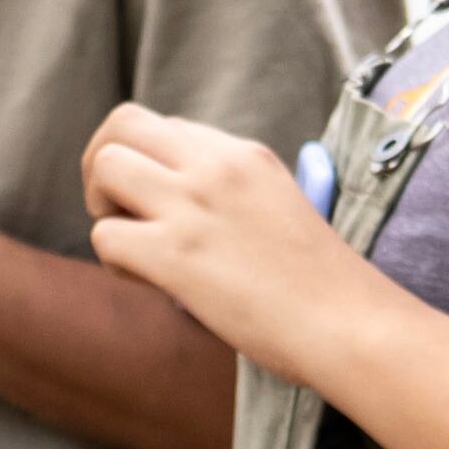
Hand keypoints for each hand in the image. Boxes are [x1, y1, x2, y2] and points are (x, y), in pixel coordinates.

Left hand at [79, 106, 378, 377]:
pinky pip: (106, 235)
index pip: (163, 126)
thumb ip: (234, 193)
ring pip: (104, 167)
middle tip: (117, 212)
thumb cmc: (321, 286)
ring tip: (133, 248)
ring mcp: (193, 205)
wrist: (348, 324)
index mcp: (243, 154)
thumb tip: (181, 205)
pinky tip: (150, 283)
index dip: (146, 164)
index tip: (158, 204)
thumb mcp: (281, 207)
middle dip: (100, 166)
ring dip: (102, 210)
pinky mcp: (176, 253)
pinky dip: (114, 262)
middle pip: (120, 124)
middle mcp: (215, 166)